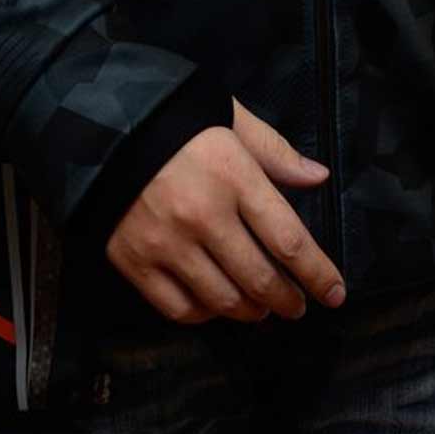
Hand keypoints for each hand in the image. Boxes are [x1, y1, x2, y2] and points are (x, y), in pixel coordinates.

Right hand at [104, 97, 346, 324]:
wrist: (99, 124)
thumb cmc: (175, 119)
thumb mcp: (230, 118)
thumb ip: (275, 151)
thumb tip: (319, 177)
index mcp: (232, 175)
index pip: (289, 240)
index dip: (317, 273)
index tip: (334, 292)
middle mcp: (203, 215)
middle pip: (260, 279)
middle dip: (288, 300)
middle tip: (297, 306)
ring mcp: (166, 243)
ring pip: (223, 300)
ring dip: (251, 312)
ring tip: (260, 308)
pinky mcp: (133, 261)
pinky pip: (179, 308)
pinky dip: (204, 314)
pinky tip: (214, 304)